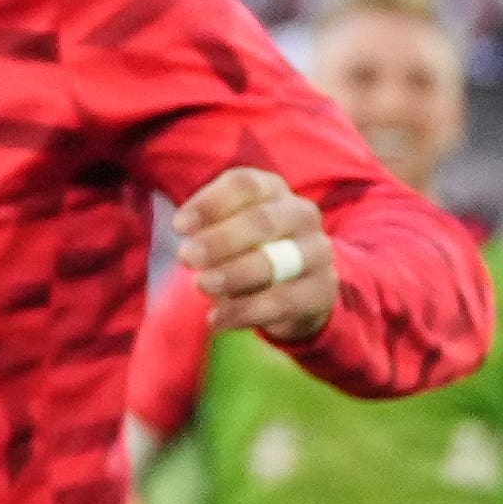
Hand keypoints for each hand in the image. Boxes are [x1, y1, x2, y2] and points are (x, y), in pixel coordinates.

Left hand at [176, 168, 336, 344]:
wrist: (296, 287)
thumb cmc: (246, 248)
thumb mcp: (225, 230)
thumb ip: (204, 229)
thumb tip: (182, 236)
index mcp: (271, 190)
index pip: (244, 185)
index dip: (210, 203)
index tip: (178, 227)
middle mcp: (300, 214)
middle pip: (261, 220)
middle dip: (220, 240)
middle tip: (186, 257)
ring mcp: (317, 251)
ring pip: (276, 261)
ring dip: (235, 274)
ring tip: (202, 285)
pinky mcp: (323, 288)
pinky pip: (284, 301)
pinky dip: (246, 311)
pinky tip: (217, 319)